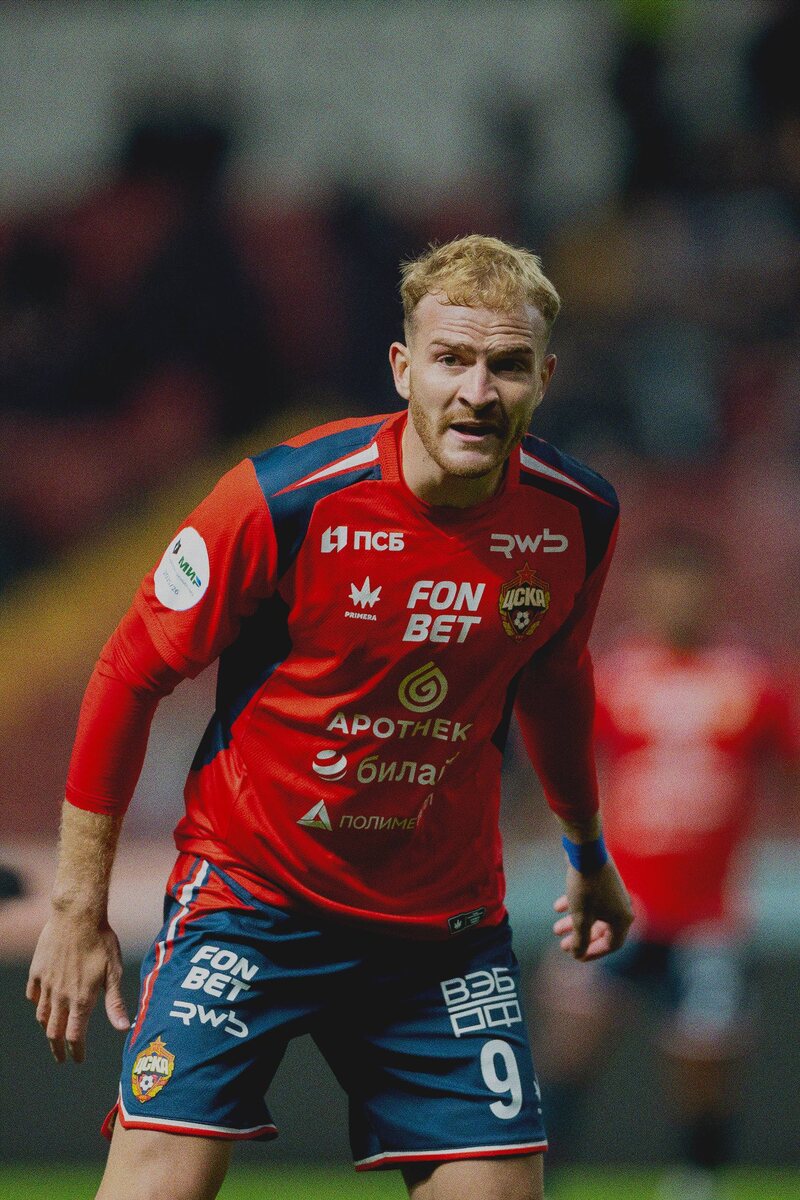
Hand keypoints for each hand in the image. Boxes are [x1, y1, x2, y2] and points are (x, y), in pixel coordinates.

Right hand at [26, 912, 130, 1062]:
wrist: (77, 916)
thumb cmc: (101, 941)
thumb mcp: (113, 971)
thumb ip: (115, 1002)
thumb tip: (124, 1029)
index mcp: (81, 999)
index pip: (75, 1036)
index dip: (77, 1051)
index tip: (78, 1059)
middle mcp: (60, 996)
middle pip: (54, 1032)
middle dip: (58, 1048)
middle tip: (61, 1058)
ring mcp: (46, 984)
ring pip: (42, 1015)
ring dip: (48, 1029)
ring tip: (52, 1035)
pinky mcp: (37, 971)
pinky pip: (33, 995)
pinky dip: (37, 1004)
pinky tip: (41, 1005)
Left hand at [552, 858, 633, 960]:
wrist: (586, 851)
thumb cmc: (586, 888)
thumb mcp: (580, 917)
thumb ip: (580, 939)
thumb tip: (577, 955)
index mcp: (622, 919)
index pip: (611, 945)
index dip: (593, 953)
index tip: (576, 956)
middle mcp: (621, 907)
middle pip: (600, 930)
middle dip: (580, 938)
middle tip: (562, 945)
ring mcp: (612, 893)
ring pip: (593, 914)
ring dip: (574, 922)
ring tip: (555, 929)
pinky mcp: (602, 882)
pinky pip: (590, 900)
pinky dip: (575, 905)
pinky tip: (557, 907)